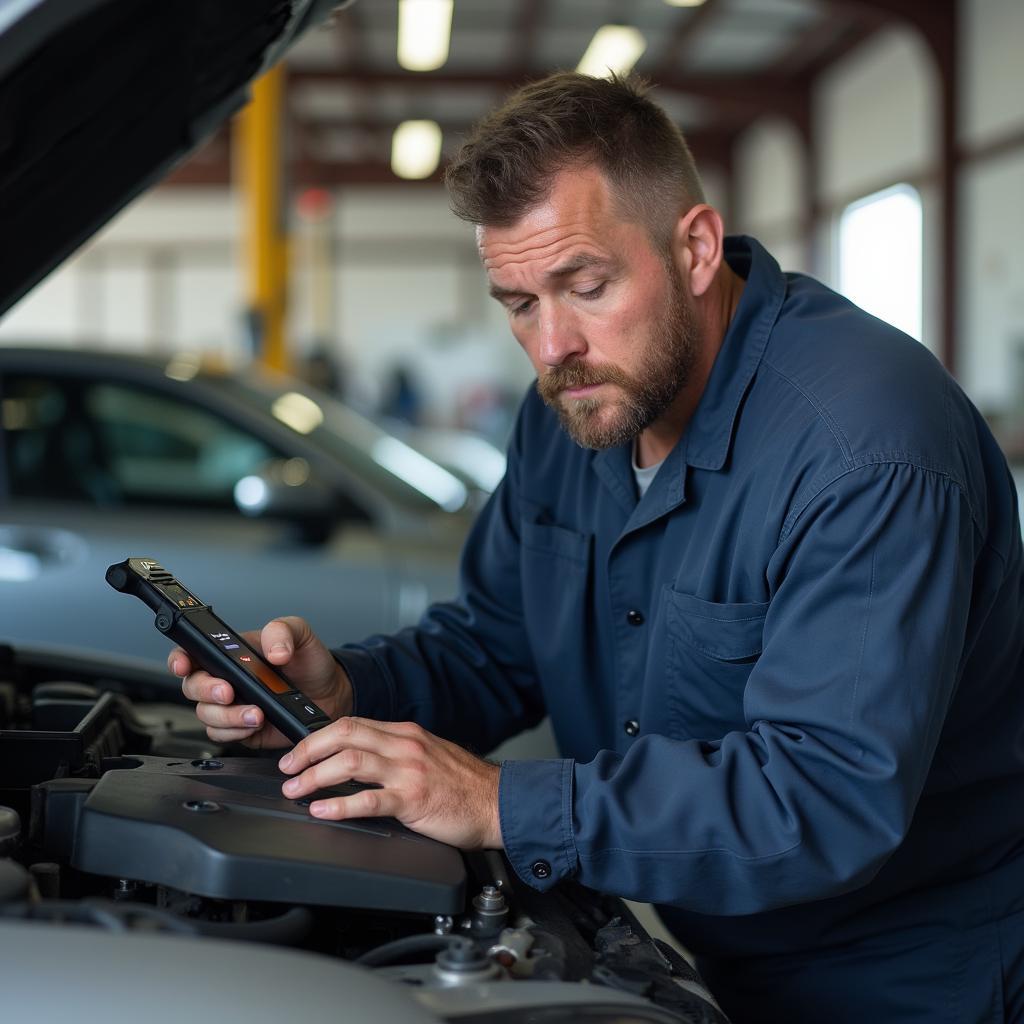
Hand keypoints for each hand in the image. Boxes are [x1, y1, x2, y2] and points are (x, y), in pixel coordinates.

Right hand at [170, 616, 351, 748]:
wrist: (330, 692)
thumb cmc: (309, 661)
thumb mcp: (300, 633)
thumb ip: (283, 631)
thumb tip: (274, 651)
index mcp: (231, 653)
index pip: (193, 653)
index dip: (179, 659)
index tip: (183, 665)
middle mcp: (226, 679)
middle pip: (193, 688)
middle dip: (207, 691)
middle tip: (229, 692)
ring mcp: (232, 705)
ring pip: (206, 716)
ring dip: (228, 716)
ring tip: (256, 712)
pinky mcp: (240, 728)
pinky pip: (222, 735)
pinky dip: (236, 731)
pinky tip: (257, 724)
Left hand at [278, 717, 502, 849]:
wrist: (498, 802)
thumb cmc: (464, 785)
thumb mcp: (428, 755)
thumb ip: (396, 754)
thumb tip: (357, 761)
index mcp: (405, 734)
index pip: (351, 723)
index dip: (317, 736)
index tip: (297, 752)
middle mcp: (404, 746)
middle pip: (344, 735)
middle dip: (307, 751)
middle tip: (287, 769)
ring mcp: (409, 771)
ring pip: (350, 762)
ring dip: (315, 775)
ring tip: (295, 790)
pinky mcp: (413, 799)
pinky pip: (369, 799)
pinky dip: (339, 804)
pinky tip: (323, 810)